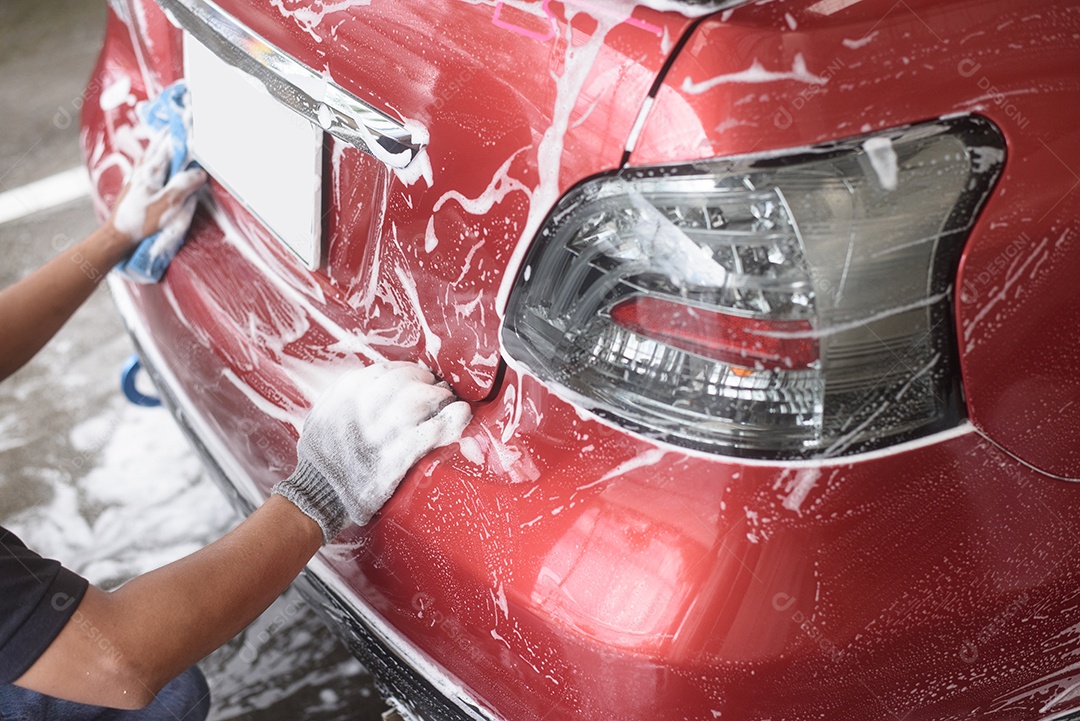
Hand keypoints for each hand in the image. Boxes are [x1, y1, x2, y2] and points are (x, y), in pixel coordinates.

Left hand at [107, 130, 206, 244]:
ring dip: (158, 145)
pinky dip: (151, 159)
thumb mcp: (169, 205)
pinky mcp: (133, 187)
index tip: (189, 123)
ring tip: (166, 138)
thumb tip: (199, 173)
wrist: (118, 235)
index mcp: (152, 171)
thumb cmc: (143, 221)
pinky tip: (151, 162)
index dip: (181, 135)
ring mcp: (136, 177)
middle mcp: (143, 170)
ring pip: (149, 154)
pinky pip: (144, 166)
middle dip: (168, 135)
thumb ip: (184, 186)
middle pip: (157, 146)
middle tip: (178, 125)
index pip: (170, 146)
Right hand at [273, 362, 472, 542]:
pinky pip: (426, 435)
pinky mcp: (392, 463)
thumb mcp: (322, 415)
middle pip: (406, 381)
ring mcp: (377, 437)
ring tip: (451, 403)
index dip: (410, 372)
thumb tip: (380, 375)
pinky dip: (448, 423)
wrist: (317, 499)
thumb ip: (344, 393)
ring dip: (441, 398)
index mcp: (343, 396)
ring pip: (418, 401)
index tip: (420, 379)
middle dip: (428, 382)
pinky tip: (460, 416)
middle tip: (439, 391)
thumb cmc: (322, 457)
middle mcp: (359, 411)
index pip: (386, 371)